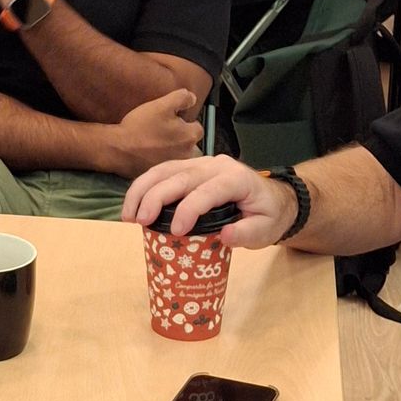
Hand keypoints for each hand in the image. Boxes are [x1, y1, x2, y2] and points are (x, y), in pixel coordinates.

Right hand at [97, 89, 208, 181]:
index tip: (172, 120)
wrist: (118, 149)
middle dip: (181, 137)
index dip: (185, 122)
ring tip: (156, 143)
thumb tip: (193, 98)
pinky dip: (161, 159)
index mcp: (190, 137)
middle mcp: (187, 155)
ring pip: (179, 155)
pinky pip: (167, 165)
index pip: (197, 127)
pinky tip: (150, 153)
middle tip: (163, 131)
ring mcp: (174, 166)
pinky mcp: (162, 174)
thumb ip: (182, 98)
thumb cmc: (141, 126)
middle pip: (190, 143)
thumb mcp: (162, 105)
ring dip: (172, 149)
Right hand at [123, 153, 294, 244]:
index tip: (176, 231)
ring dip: (143, 190)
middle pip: (181, 176)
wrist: (272, 199)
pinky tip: (134, 205)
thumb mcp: (265, 230)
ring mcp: (201, 164)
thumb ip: (248, 233)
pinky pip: (163, 172)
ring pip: (165, 170)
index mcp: (236, 179)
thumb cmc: (267, 215)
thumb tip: (225, 236)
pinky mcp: (189, 168)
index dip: (189, 208)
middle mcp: (216, 166)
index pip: (208, 190)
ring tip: (128, 215)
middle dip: (156, 197)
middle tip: (140, 221)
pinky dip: (145, 187)